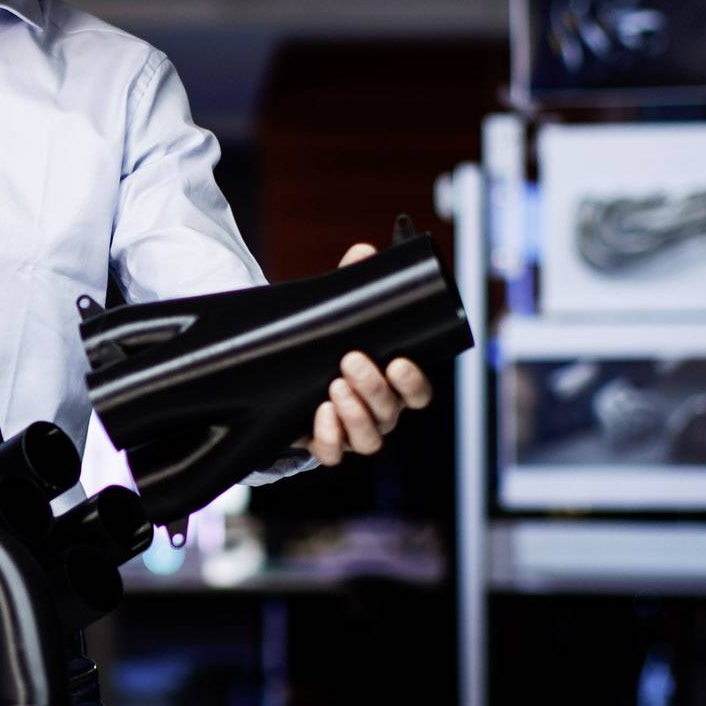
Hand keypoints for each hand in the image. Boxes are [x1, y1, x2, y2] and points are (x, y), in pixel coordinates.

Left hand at [302, 242, 437, 467]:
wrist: (286, 374)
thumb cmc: (328, 343)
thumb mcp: (338, 313)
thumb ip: (352, 284)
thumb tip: (364, 251)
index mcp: (393, 385)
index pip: (418, 394)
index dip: (413, 382)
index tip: (399, 361)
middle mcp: (380, 413)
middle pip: (391, 412)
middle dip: (373, 388)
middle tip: (350, 360)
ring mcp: (354, 433)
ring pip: (369, 439)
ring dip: (355, 414)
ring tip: (333, 388)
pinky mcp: (326, 445)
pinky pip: (334, 454)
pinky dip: (330, 438)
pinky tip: (320, 414)